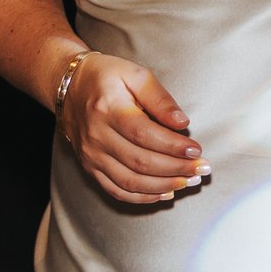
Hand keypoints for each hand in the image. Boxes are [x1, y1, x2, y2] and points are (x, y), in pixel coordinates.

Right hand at [56, 52, 206, 203]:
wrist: (69, 87)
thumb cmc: (106, 77)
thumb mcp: (135, 74)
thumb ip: (160, 98)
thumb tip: (182, 123)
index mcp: (108, 109)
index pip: (144, 135)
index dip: (172, 146)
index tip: (197, 150)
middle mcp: (97, 136)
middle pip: (140, 162)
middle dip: (176, 169)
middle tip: (202, 169)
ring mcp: (92, 156)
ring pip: (130, 181)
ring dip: (164, 186)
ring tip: (189, 181)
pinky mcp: (90, 168)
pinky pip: (116, 190)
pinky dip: (142, 197)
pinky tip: (165, 193)